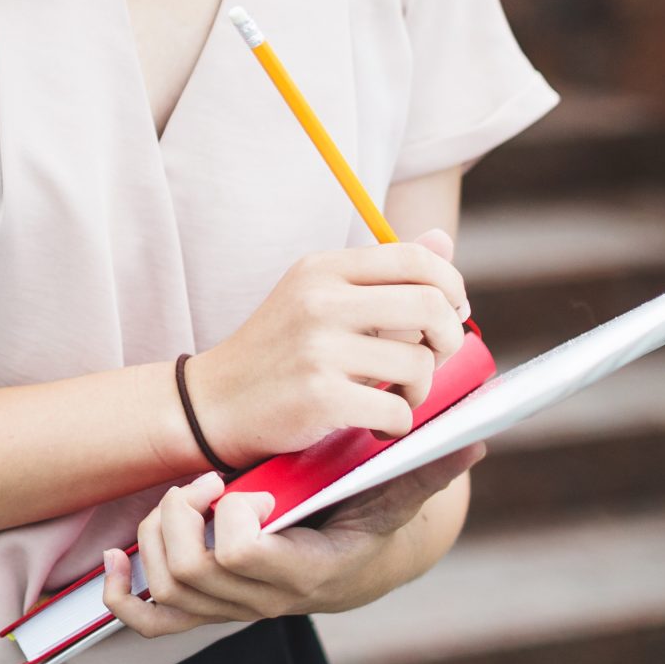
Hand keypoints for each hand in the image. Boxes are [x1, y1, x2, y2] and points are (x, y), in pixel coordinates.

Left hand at [103, 444, 485, 637]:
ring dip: (155, 535)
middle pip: (193, 570)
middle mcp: (265, 602)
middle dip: (183, 516)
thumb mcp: (395, 494)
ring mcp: (232, 610)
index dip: (230, 514)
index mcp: (306, 573)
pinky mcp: (205, 611)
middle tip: (204, 483)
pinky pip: (148, 622)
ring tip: (181, 498)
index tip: (245, 487)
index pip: (243, 553)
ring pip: (167, 588)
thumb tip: (473, 439)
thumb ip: (425, 469)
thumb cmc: (369, 519)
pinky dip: (122, 593)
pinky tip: (116, 559)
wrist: (352, 567)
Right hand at [183, 228, 467, 468]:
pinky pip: (397, 411)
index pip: (415, 259)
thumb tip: (444, 239)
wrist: (214, 401)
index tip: (449, 315)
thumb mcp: (319, 295)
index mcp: (322, 268)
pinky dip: (396, 425)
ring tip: (395, 397)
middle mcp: (320, 300)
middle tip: (431, 359)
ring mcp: (318, 348)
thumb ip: (382, 273)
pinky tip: (373, 423)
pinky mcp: (320, 396)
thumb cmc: (278, 349)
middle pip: (430, 305)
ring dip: (420, 390)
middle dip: (448, 338)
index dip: (450, 287)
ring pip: (419, 363)